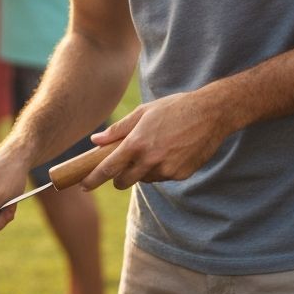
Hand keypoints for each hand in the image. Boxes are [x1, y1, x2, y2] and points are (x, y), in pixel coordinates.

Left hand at [79, 88, 233, 190]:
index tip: (83, 185)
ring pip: (144, 179)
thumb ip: (118, 130)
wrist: (210, 113)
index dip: (93, 179)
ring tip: (155, 147)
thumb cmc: (173, 108)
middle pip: (123, 181)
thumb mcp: (143, 112)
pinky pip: (163, 177)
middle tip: (120, 166)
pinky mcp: (180, 175)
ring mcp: (166, 169)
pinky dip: (161, 169)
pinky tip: (171, 151)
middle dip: (118, 177)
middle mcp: (150, 160)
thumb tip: (96, 141)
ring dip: (142, 171)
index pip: (108, 168)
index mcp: (137, 143)